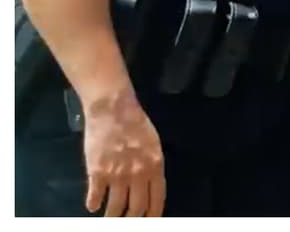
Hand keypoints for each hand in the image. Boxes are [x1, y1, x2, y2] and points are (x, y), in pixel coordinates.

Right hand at [82, 93, 164, 216]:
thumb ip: (152, 165)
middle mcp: (138, 174)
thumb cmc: (136, 123)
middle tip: (127, 222)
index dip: (153, 214)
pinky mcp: (97, 172)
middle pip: (137, 208)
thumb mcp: (153, 144)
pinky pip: (95, 197)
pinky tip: (92, 206)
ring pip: (116, 207)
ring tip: (108, 219)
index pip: (157, 199)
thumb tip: (150, 185)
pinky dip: (93, 204)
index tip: (149, 221)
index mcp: (155, 166)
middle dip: (132, 219)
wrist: (113, 110)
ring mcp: (117, 175)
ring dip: (112, 217)